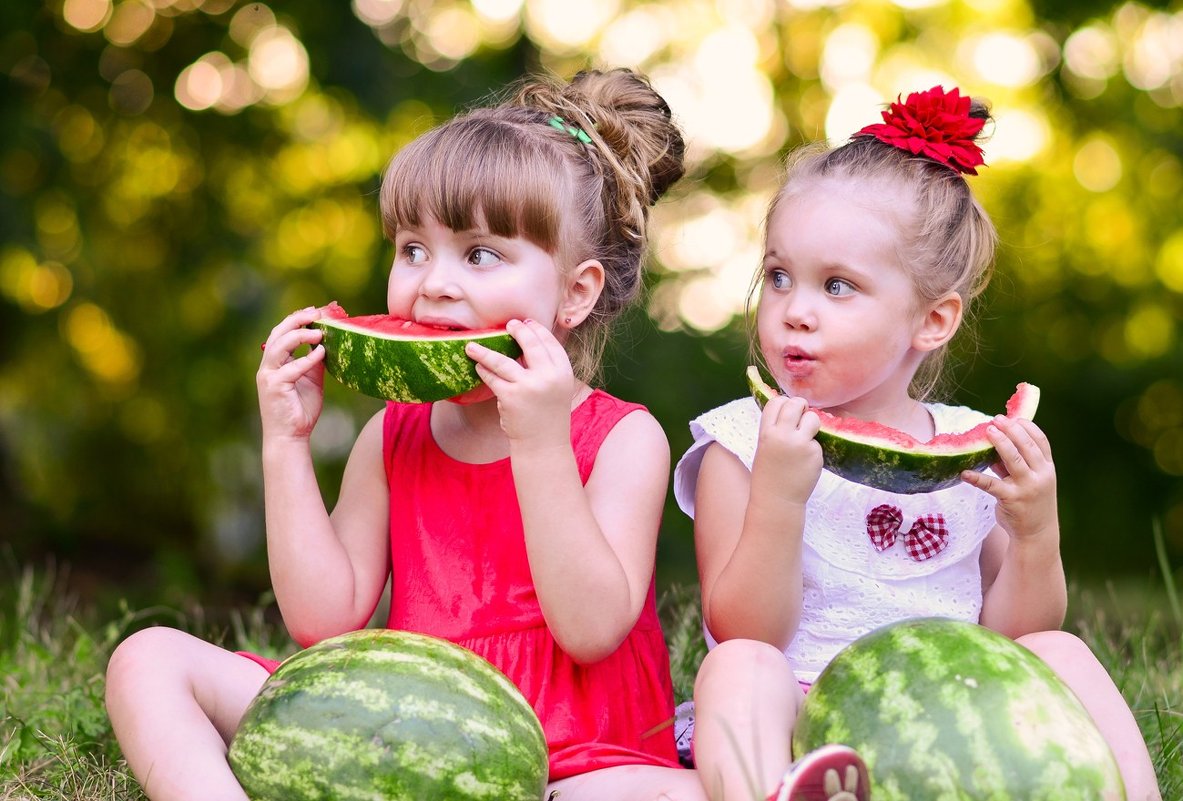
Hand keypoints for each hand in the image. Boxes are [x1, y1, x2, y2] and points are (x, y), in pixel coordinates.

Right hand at [257, 306, 326, 440]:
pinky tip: (321, 352)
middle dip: (297, 319)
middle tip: (316, 312)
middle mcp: (268, 366)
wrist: (291, 437)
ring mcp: (268, 375)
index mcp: (275, 362)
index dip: (297, 319)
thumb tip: (327, 342)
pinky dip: (307, 358)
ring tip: (319, 332)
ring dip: (300, 335)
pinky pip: (291, 368)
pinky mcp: (274, 386)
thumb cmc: (300, 410)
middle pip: (278, 333)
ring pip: (280, 345)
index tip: (316, 310)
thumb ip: (315, 362)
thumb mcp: (312, 380)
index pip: (283, 333)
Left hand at [465, 319, 575, 445]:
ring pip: (503, 361)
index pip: (550, 343)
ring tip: (471, 346)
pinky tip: (477, 366)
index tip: (526, 323)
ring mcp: (529, 386)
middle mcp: (549, 376)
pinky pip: (493, 378)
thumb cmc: (548, 415)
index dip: (537, 330)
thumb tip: (527, 342)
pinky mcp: (511, 396)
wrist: (544, 444)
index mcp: (563, 372)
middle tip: (508, 324)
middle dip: (517, 331)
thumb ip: (547, 367)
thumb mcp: (557, 388)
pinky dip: (483, 371)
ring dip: (484, 352)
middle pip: (530, 344)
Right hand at [750, 395, 822, 505]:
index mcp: (766, 432)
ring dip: (812, 424)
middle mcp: (782, 435)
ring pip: (813, 418)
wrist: (777, 500)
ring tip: (805, 438)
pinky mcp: (815, 453)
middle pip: (796, 403)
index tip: (789, 412)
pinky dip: (814, 448)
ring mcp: (800, 443)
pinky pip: (818, 441)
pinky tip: (806, 461)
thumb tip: (792, 410)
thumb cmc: (769, 474)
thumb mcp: (764, 447)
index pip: (776, 402)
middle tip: (803, 416)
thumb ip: (775, 429)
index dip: (784, 403)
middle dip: (802, 407)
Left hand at [961, 416, 1057, 541]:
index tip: (1013, 416)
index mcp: (1047, 467)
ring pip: (1013, 459)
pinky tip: (964, 472)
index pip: (1040, 440)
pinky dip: (976, 478)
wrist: (1037, 533)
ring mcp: (1027, 488)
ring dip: (1000, 442)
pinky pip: (991, 485)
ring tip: (987, 430)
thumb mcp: (1030, 480)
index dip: (1027, 426)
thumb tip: (993, 442)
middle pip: (1026, 446)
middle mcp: (1041, 475)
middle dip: (1011, 429)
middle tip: (996, 419)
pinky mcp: (1012, 500)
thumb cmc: (1030, 501)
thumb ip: (1014, 463)